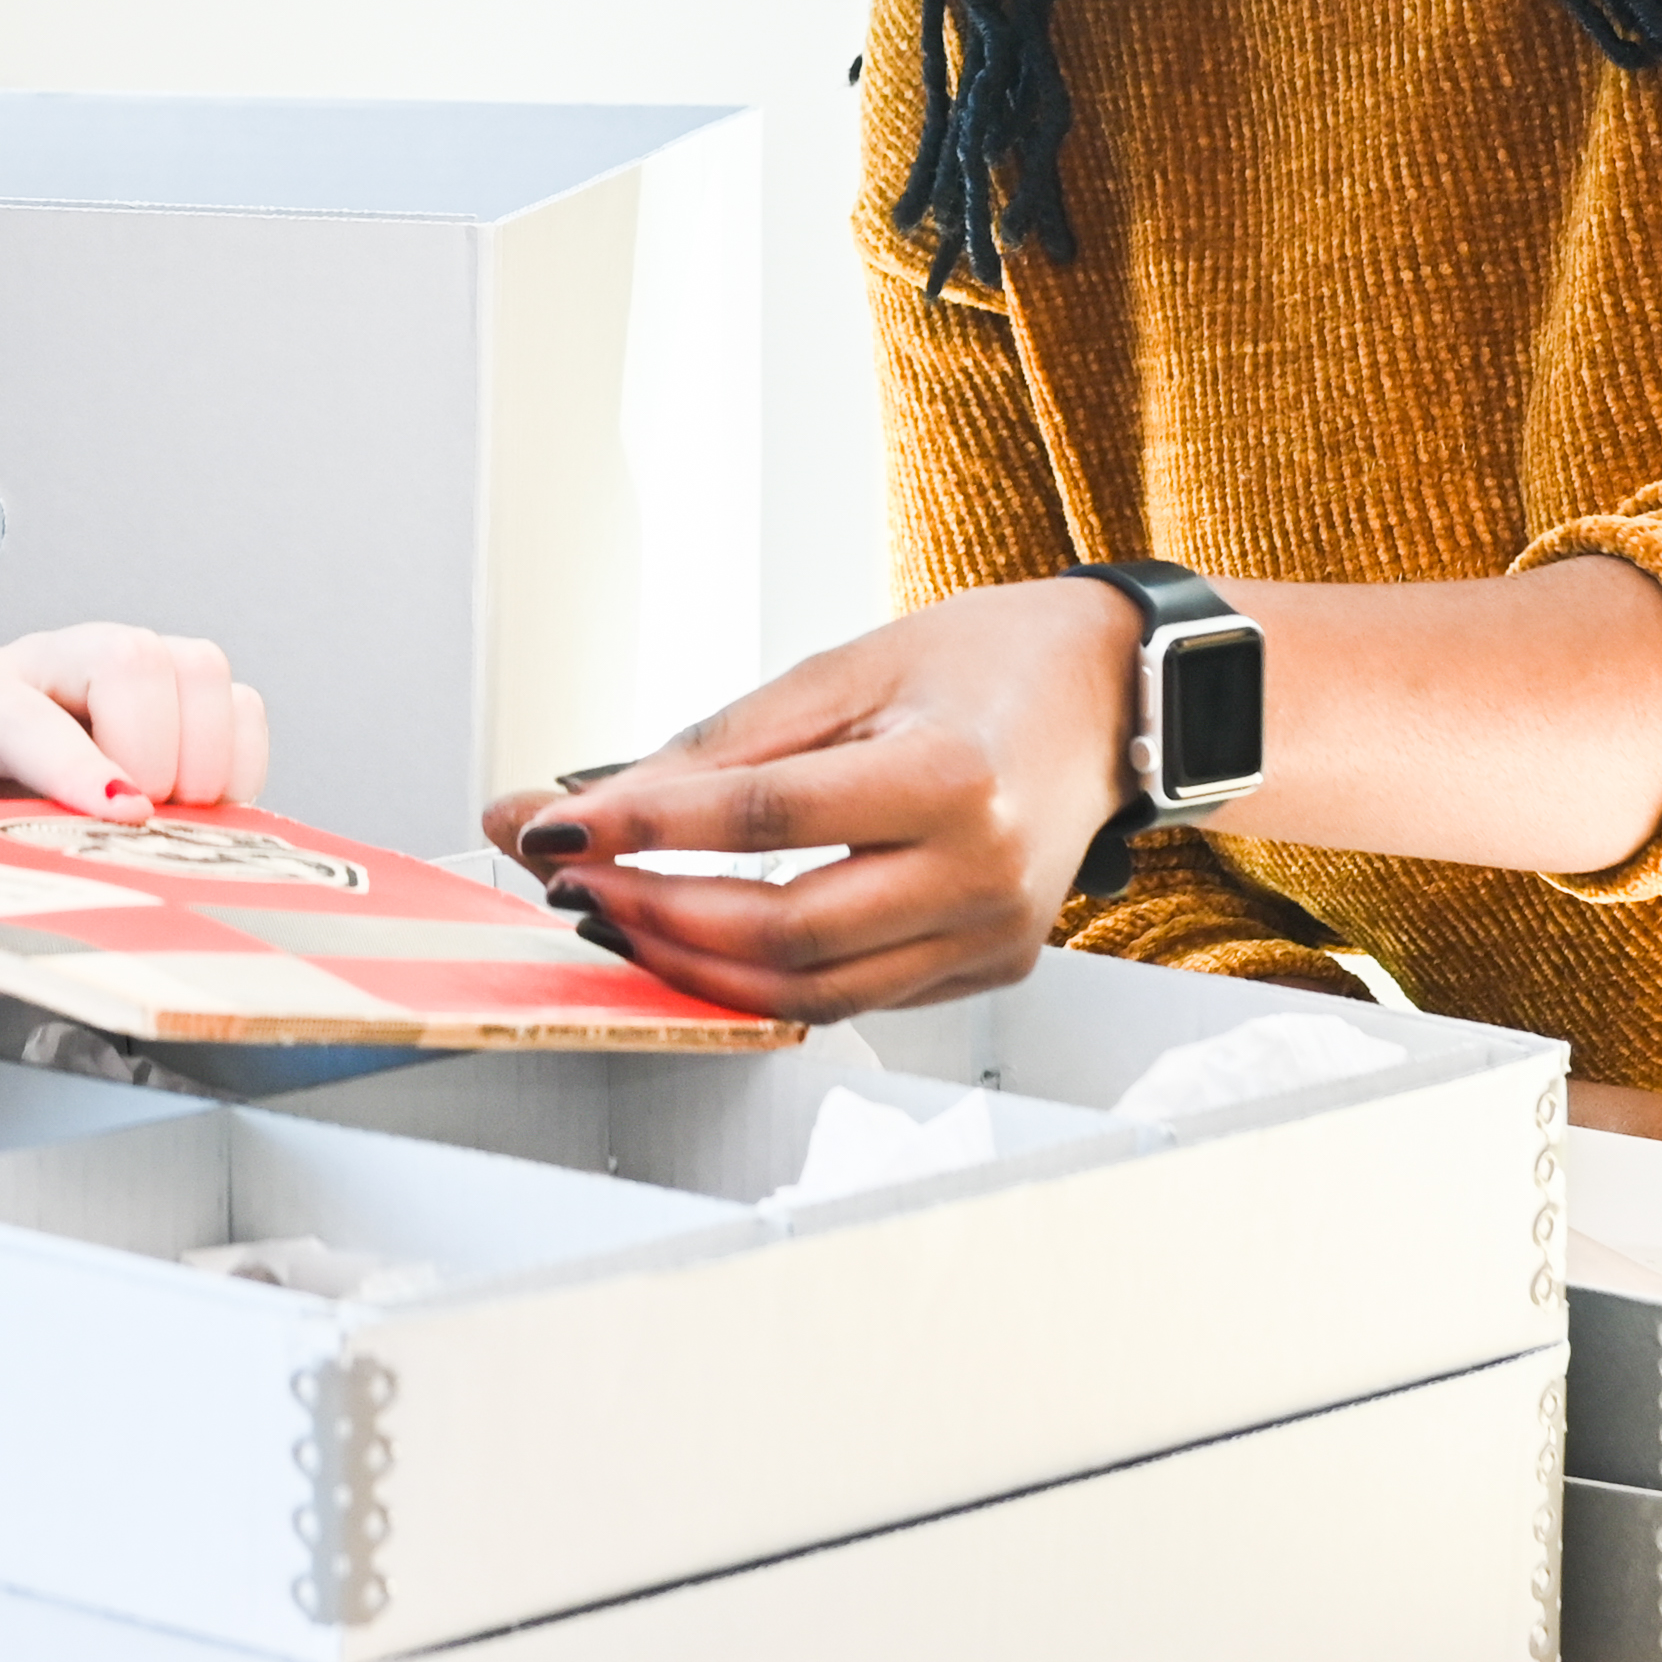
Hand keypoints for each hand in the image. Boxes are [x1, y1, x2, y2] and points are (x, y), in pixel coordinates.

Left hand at [0, 623, 270, 813]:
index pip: (21, 715)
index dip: (74, 766)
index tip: (121, 816)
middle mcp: (46, 669)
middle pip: (130, 657)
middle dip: (154, 750)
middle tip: (141, 823)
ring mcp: (119, 679)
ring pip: (198, 668)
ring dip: (204, 757)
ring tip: (175, 821)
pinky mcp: (176, 704)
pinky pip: (241, 707)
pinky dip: (240, 768)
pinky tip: (203, 817)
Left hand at [470, 577, 1141, 1019]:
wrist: (1114, 698)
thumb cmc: (985, 664)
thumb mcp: (847, 668)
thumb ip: (717, 744)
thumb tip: (586, 804)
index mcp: (955, 776)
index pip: (765, 819)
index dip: (643, 827)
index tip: (548, 825)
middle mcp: (983, 873)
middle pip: (783, 932)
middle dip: (653, 915)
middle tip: (572, 882)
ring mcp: (993, 937)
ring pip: (810, 990)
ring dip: (692, 963)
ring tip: (618, 913)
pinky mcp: (989, 970)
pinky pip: (853, 997)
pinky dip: (763, 977)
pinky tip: (701, 938)